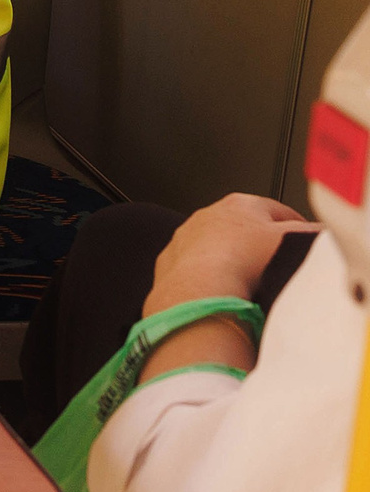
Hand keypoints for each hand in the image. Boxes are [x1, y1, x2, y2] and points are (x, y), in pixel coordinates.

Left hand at [145, 193, 313, 314]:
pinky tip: (222, 288)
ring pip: (217, 245)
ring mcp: (186, 236)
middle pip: (244, 226)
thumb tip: (319, 232)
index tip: (304, 240)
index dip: (296, 226)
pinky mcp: (171, 260)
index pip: (277, 209)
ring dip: (233, 258)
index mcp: (240, 203)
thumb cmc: (245, 259)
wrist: (201, 287)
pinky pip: (196, 265)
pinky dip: (209, 274)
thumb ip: (309, 233)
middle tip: (279, 262)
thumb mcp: (290, 241)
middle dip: (261, 242)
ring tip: (251, 279)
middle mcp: (207, 214)